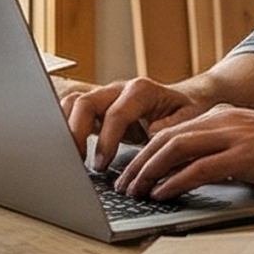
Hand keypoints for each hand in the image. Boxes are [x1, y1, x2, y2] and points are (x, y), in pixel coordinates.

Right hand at [62, 77, 202, 164]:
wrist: (184, 100)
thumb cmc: (186, 110)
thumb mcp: (189, 118)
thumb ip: (173, 126)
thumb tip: (152, 133)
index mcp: (141, 90)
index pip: (115, 113)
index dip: (106, 140)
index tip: (101, 164)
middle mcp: (118, 89)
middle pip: (85, 103)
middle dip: (76, 132)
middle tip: (76, 161)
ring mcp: (104, 97)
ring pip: (72, 103)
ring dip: (65, 128)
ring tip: (66, 156)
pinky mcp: (97, 108)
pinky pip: (72, 112)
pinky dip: (64, 127)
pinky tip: (65, 149)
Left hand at [114, 105, 253, 198]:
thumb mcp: (249, 143)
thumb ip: (222, 151)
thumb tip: (195, 172)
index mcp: (220, 117)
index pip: (171, 132)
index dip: (146, 152)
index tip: (131, 171)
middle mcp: (221, 121)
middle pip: (166, 139)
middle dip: (139, 163)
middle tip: (123, 185)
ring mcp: (232, 136)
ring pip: (176, 150)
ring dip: (150, 172)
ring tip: (135, 191)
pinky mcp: (244, 155)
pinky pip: (200, 168)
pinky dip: (175, 181)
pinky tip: (162, 193)